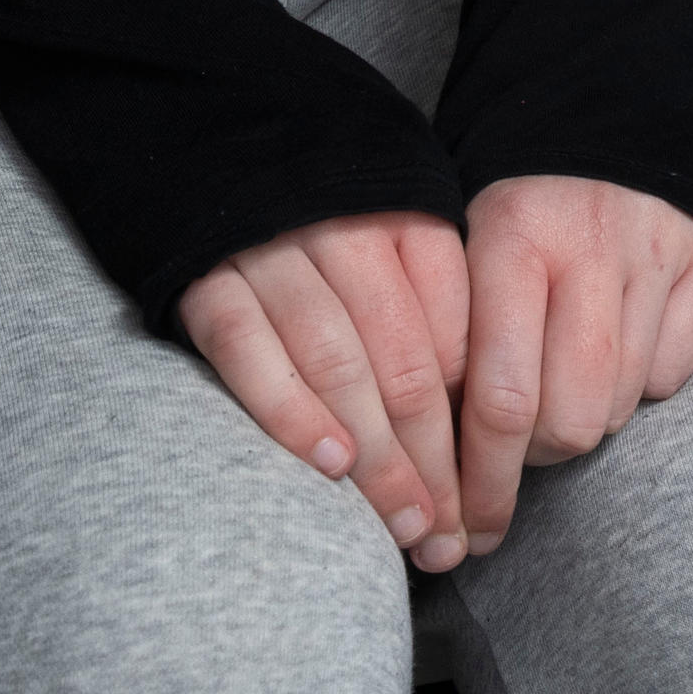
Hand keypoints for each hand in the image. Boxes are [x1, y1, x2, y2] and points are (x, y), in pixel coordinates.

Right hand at [178, 210, 473, 567]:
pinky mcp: (209, 285)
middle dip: (433, 463)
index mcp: (408, 223)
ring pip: (339, 368)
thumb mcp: (399, 243)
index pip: (458, 337)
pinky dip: (292, 413)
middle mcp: (346, 235)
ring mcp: (273, 257)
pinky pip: (251, 355)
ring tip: (404, 523)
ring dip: (377, 457)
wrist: (216, 159)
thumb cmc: (328, 230)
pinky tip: (330, 465)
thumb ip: (437, 314)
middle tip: (446, 534)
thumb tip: (473, 428)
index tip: (483, 494)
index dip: (473, 427)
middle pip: (406, 365)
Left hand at [455, 176, 692, 555]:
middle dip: (533, 459)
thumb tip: (431, 474)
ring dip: (583, 419)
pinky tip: (614, 348)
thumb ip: (444, 342)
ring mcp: (655, 255)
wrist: (595, 114)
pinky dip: (642, 383)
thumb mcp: (455, 249)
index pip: (500, 400)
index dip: (481, 483)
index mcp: (512, 237)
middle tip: (515, 445)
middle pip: (569, 420)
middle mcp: (590, 245)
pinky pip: (673, 375)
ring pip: (619, 406)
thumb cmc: (508, 209)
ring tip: (559, 386)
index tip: (466, 529)